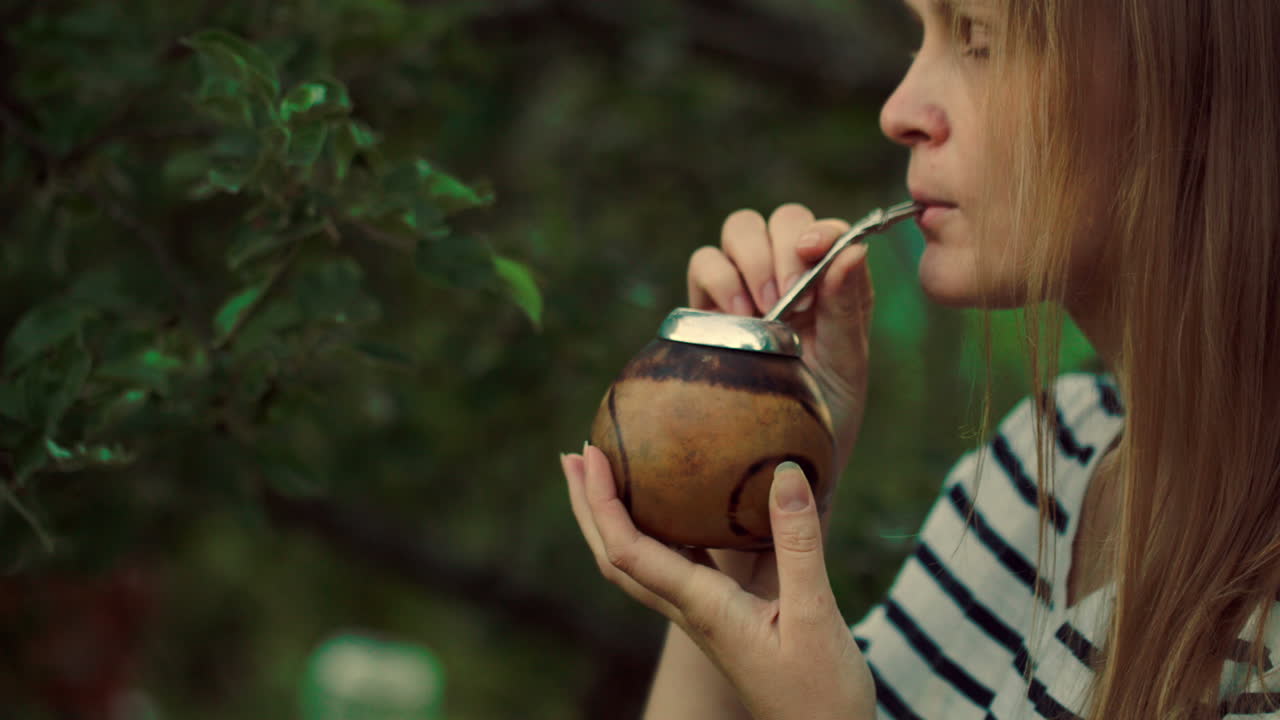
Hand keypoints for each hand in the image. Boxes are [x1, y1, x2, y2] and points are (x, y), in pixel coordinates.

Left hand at [562, 446, 875, 719]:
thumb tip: (782, 472)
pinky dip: (664, 529)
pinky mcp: (725, 615)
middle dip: (588, 506)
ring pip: (640, 561)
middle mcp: (690, 610)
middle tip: (573, 455)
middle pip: (615, 555)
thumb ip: (800, 543)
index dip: (602, 501)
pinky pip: (681, 563)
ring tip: (608, 470)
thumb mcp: (816, 613)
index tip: (591, 454)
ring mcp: (704, 615)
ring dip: (615, 517)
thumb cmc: (820, 692)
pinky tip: (681, 504)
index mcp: (701, 608)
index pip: (627, 549)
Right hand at [687, 204, 873, 472]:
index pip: (827, 231)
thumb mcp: (847, 366)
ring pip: (740, 229)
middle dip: (782, 248)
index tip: (812, 254)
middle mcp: (791, 276)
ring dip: (749, 260)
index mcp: (834, 284)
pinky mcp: (707, 306)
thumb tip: (854, 250)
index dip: (820, 231)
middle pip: (781, 219)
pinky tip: (733, 320)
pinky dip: (717, 280)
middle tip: (786, 297)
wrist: (775, 466)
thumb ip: (848, 307)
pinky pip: (703, 262)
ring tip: (759, 311)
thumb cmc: (822, 418)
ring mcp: (747, 287)